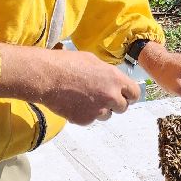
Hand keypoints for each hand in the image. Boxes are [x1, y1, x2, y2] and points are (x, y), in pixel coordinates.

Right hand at [0, 44, 139, 125]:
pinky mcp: (85, 120)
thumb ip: (107, 73)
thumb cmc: (66, 63)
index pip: (135, 93)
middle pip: (123, 107)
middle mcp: (110, 96)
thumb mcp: (92, 60)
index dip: (129, 95)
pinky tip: (73, 103)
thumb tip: (112, 80)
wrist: (46, 76)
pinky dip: (84, 114)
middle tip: (103, 99)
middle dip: (115, 104)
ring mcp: (98, 110)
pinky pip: (90, 120)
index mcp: (115, 79)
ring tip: (84, 98)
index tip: (124, 96)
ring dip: (100, 110)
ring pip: (107, 116)